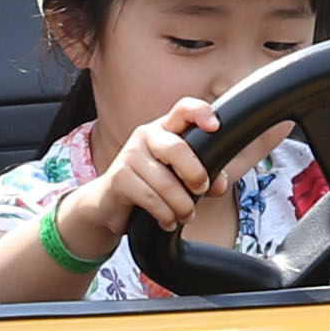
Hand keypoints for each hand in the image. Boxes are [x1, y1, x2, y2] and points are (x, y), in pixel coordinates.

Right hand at [76, 102, 219, 247]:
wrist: (109, 202)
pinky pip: (151, 199)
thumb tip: (220, 185)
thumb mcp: (181, 178)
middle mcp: (146, 136)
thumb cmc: (151, 185)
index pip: (183, 109)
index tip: (215, 127)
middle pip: (176, 148)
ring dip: (182, 206)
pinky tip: (168, 220)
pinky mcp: (119, 178)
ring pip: (165, 183)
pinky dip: (165, 215)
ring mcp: (130, 155)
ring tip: (184, 215)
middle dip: (195, 174)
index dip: (200, 113)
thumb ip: (205, 177)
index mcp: (166, 129)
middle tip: (200, 190)